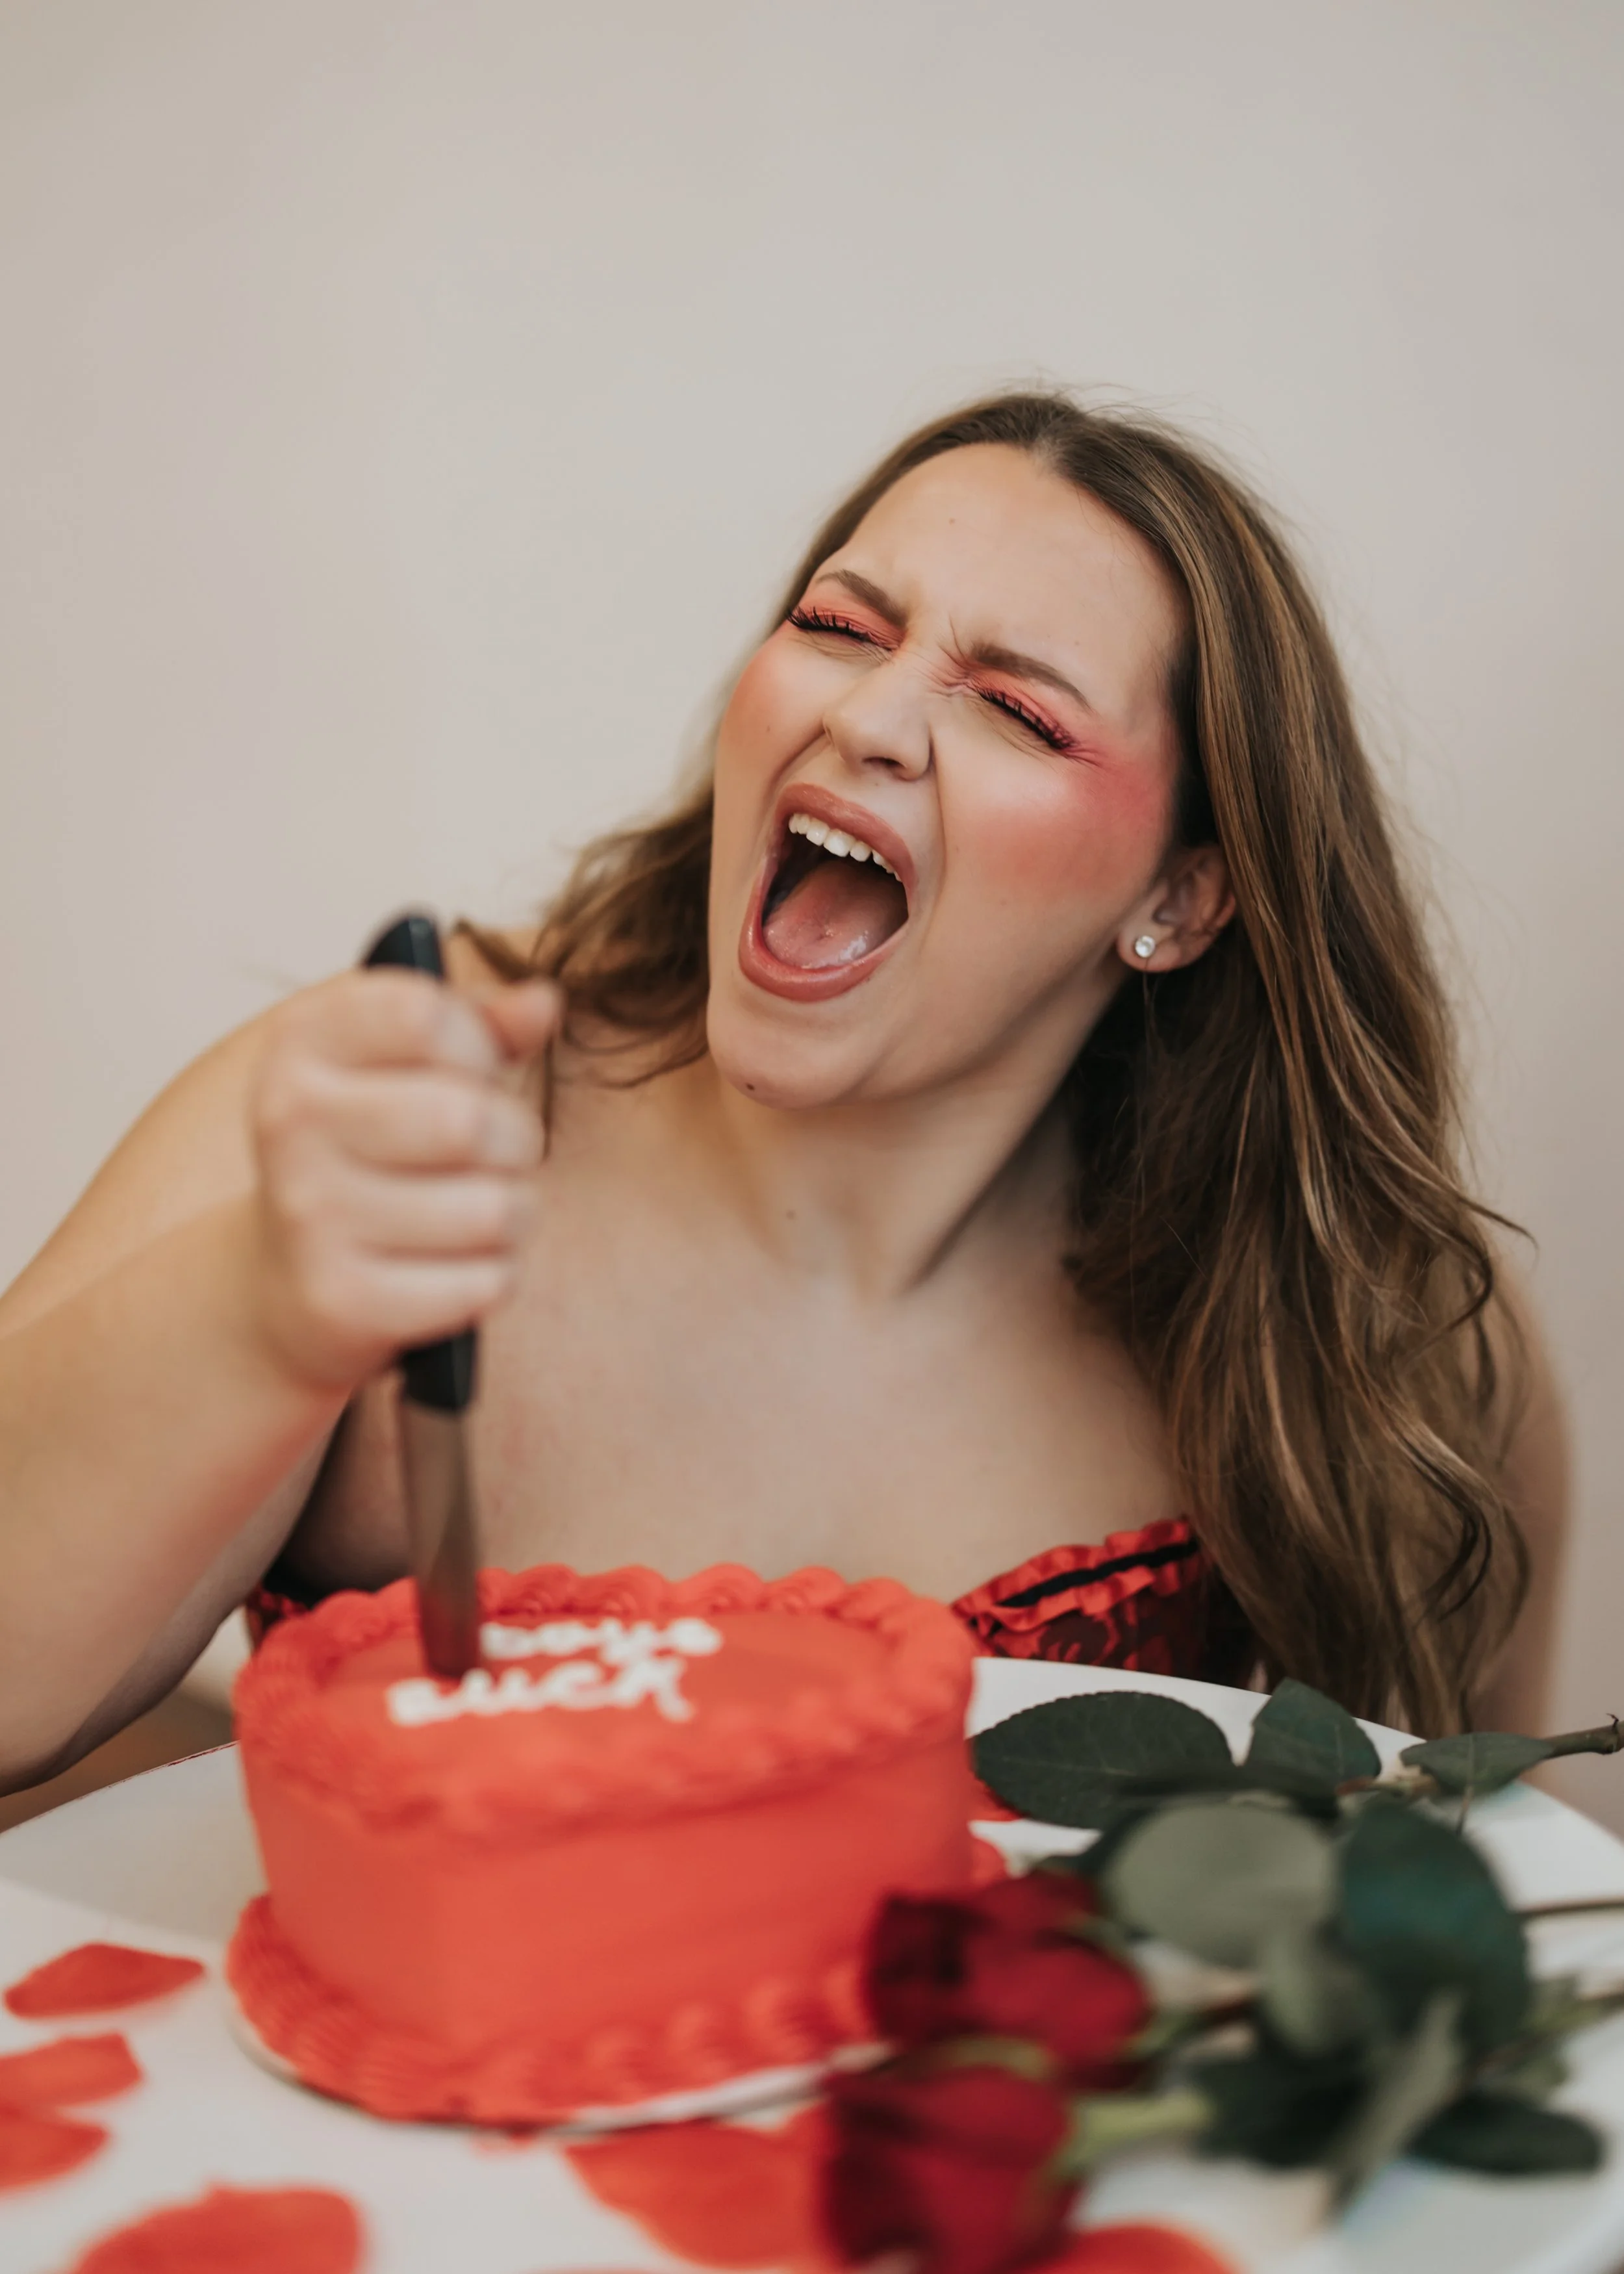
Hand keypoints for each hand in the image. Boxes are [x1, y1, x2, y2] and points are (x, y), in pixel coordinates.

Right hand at [247, 970, 558, 1391]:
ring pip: (493, 1209)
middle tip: (490, 1155)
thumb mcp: (408, 1066)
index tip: (466, 1070)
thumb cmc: (374, 1149)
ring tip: (474, 1213)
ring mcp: (310, 1214)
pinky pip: (486, 1282)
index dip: (476, 1046)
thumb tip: (544, 1003)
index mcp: (303, 1041)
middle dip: (514, 1140)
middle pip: (469, 1120)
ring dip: (512, 1215)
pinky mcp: (342, 1300)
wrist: (290, 1279)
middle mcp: (291, 1120)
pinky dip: (492, 1278)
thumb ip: (480, 1024)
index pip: (426, 1016)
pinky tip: (453, 1269)